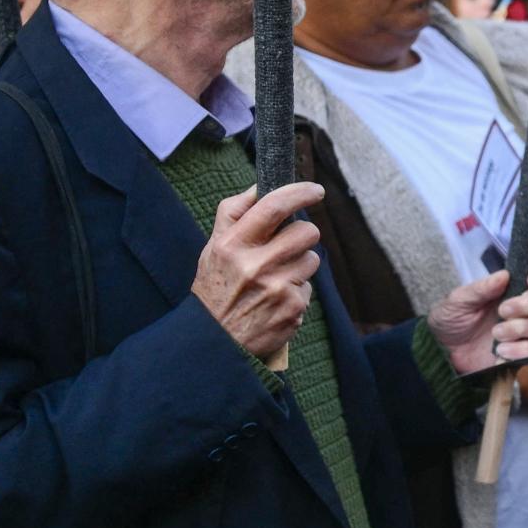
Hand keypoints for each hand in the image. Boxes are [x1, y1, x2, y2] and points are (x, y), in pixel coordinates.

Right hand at [191, 182, 324, 361]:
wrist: (214, 341)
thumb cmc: (216, 288)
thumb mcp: (213, 248)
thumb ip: (233, 214)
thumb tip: (259, 187)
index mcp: (232, 245)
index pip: (273, 207)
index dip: (299, 193)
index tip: (314, 191)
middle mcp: (255, 265)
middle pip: (306, 232)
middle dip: (302, 235)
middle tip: (287, 246)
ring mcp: (277, 288)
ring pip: (312, 259)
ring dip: (299, 265)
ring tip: (274, 278)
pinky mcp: (293, 309)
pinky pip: (309, 288)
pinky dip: (296, 291)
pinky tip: (275, 301)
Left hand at [430, 262, 527, 374]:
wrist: (444, 350)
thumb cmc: (451, 318)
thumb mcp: (459, 300)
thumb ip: (481, 288)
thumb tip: (504, 275)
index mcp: (511, 286)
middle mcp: (524, 304)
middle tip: (503, 311)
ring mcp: (527, 327)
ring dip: (522, 327)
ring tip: (496, 333)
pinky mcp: (525, 350)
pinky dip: (522, 350)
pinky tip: (502, 351)